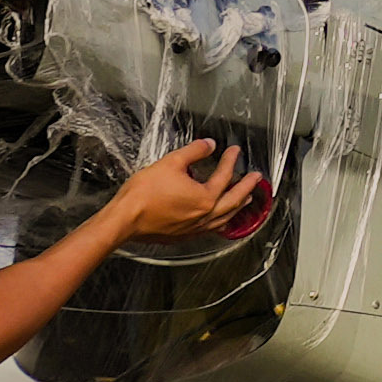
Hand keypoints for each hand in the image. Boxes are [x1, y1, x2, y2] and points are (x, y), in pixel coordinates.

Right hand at [107, 136, 268, 245]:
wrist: (124, 219)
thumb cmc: (143, 195)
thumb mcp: (170, 163)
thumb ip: (193, 152)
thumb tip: (208, 144)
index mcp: (205, 198)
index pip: (224, 176)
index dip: (231, 160)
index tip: (234, 151)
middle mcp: (204, 216)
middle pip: (233, 201)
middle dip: (247, 187)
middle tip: (256, 179)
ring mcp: (194, 229)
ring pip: (224, 218)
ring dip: (237, 206)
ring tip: (246, 200)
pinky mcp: (183, 236)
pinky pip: (211, 229)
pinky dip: (221, 222)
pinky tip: (219, 221)